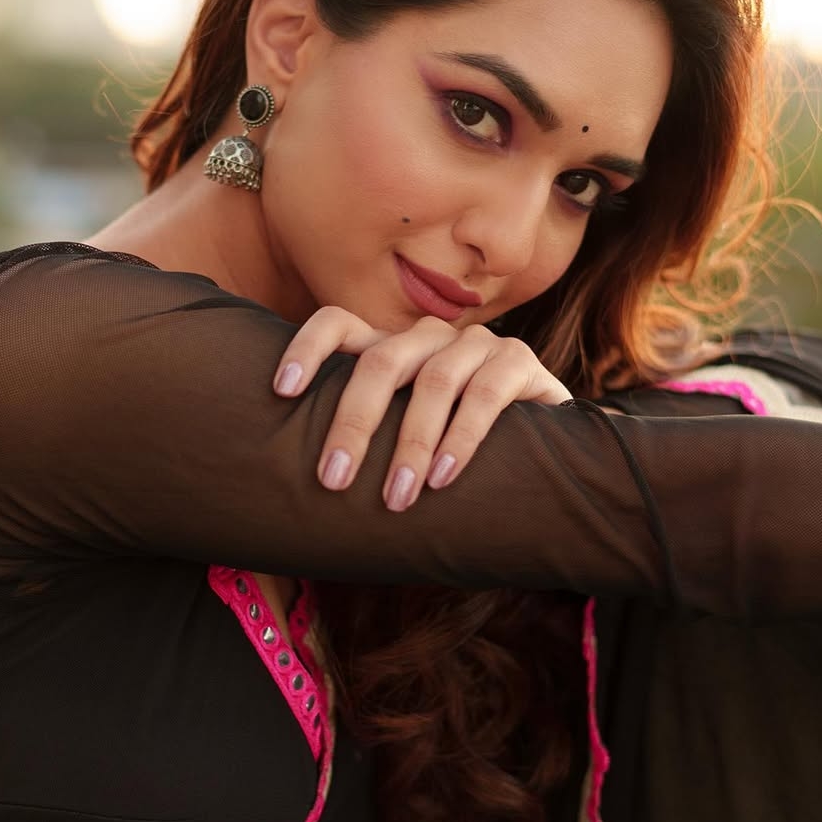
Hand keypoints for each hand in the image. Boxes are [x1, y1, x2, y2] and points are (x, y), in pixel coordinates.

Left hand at [273, 306, 570, 510]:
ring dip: (411, 443)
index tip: (282, 391)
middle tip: (333, 480)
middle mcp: (428, 338)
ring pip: (434, 380)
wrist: (539, 447)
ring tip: (396, 497)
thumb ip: (364, 441)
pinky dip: (461, 439)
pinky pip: (486, 394)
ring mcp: (475, 343)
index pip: (337, 325)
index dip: (306, 349)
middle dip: (355, 422)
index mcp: (390, 348)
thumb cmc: (448, 451)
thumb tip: (296, 483)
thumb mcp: (400, 438)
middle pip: (380, 361)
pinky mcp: (519, 360)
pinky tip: (443, 478)